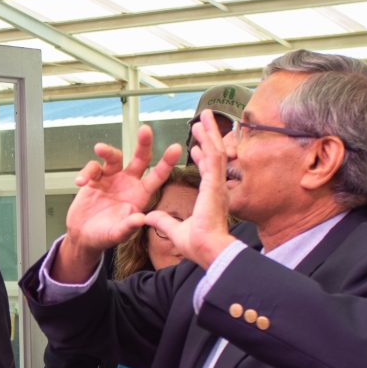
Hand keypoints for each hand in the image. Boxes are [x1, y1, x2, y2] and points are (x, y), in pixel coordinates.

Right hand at [52, 125, 182, 277]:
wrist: (83, 236)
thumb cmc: (104, 236)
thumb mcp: (117, 235)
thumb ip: (128, 227)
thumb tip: (140, 219)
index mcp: (140, 196)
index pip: (156, 176)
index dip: (166, 163)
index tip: (175, 148)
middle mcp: (128, 184)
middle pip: (139, 158)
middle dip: (143, 143)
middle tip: (145, 130)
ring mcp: (111, 179)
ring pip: (114, 157)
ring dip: (108, 150)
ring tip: (99, 149)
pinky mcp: (95, 179)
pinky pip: (93, 168)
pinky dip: (86, 172)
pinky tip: (80, 182)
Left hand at [138, 111, 234, 267]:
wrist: (207, 250)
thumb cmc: (198, 246)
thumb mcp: (176, 231)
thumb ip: (163, 222)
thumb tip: (149, 218)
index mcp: (209, 198)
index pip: (206, 171)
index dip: (202, 158)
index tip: (196, 148)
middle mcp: (215, 188)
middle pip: (213, 156)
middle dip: (209, 137)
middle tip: (204, 121)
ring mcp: (217, 185)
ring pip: (215, 152)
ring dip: (210, 133)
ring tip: (204, 117)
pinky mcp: (215, 185)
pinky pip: (214, 158)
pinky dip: (210, 142)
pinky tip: (204, 130)